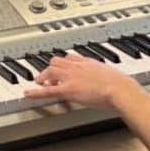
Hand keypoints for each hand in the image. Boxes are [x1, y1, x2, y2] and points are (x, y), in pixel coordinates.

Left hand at [23, 50, 138, 108]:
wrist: (120, 89)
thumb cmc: (121, 85)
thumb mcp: (113, 75)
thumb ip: (108, 76)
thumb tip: (113, 81)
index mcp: (88, 62)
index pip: (70, 57)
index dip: (63, 62)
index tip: (61, 65)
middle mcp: (77, 67)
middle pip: (57, 61)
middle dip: (50, 67)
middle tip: (47, 75)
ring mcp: (70, 77)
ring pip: (50, 70)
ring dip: (43, 76)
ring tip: (38, 82)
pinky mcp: (67, 90)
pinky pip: (47, 90)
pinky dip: (36, 92)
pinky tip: (28, 93)